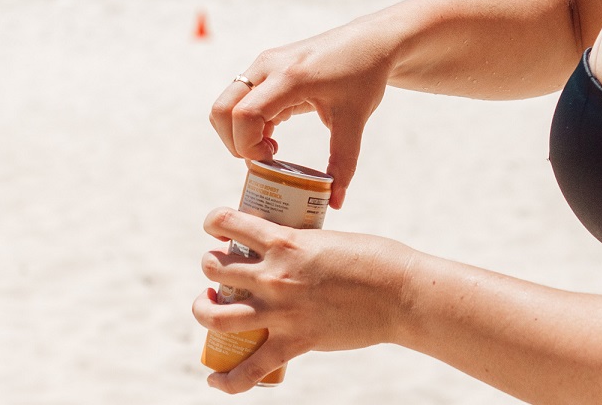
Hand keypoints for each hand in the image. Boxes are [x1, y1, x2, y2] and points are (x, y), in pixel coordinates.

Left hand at [193, 207, 409, 392]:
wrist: (398, 293)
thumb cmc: (372, 259)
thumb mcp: (327, 240)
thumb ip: (301, 245)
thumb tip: (285, 248)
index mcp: (285, 240)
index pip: (229, 222)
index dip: (213, 221)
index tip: (214, 227)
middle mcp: (275, 275)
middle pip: (216, 268)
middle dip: (209, 265)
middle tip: (218, 269)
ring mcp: (281, 312)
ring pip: (216, 315)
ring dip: (203, 309)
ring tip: (208, 305)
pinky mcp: (294, 343)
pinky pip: (249, 369)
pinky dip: (226, 378)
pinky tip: (214, 377)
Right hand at [210, 23, 394, 207]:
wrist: (369, 41)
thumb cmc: (364, 75)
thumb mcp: (354, 120)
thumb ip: (343, 162)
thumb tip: (335, 203)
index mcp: (291, 77)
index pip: (245, 114)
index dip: (249, 147)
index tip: (273, 161)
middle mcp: (268, 66)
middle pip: (223, 109)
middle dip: (234, 143)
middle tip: (263, 160)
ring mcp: (264, 64)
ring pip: (226, 104)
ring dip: (238, 133)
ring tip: (271, 148)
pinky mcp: (265, 68)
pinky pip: (239, 99)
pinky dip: (247, 123)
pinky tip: (274, 136)